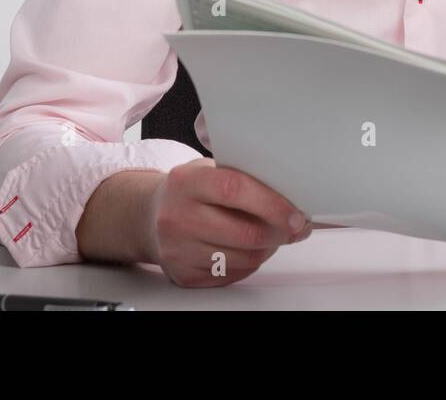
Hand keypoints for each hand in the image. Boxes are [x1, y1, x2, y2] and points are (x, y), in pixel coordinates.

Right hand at [149, 158, 311, 287]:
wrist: (150, 216)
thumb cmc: (189, 191)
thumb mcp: (209, 170)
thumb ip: (243, 177)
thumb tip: (291, 193)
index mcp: (186, 181)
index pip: (235, 190)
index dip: (271, 203)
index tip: (295, 213)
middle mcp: (177, 216)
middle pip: (244, 233)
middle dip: (279, 233)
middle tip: (294, 227)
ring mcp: (178, 249)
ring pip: (244, 259)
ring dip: (268, 249)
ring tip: (271, 235)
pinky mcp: (183, 275)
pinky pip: (232, 275)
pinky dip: (249, 263)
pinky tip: (247, 248)